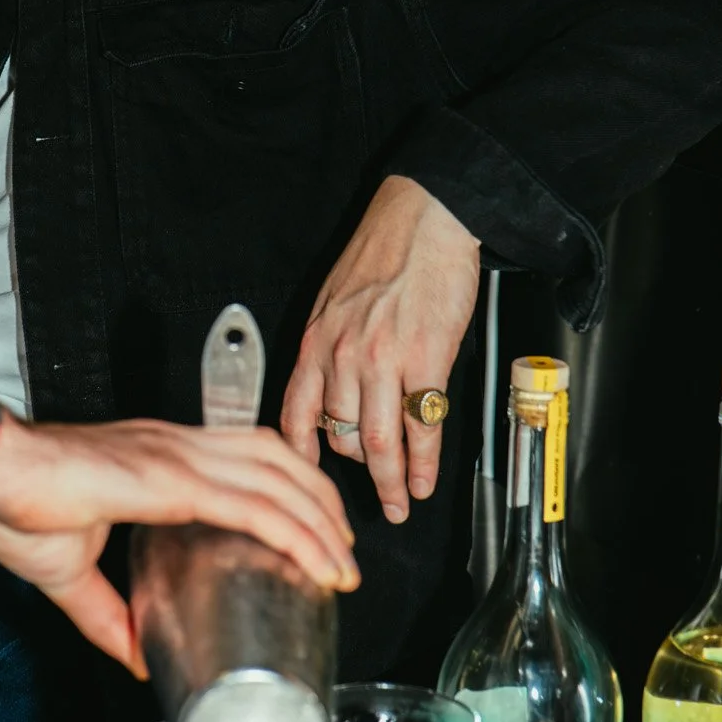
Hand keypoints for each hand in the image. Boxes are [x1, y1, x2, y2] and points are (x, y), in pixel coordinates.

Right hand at [0, 415, 359, 674]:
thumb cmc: (16, 505)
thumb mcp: (71, 572)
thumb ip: (106, 614)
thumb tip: (137, 659)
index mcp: (161, 456)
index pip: (249, 454)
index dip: (292, 484)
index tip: (317, 529)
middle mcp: (177, 445)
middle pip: (277, 459)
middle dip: (321, 503)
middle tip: (343, 554)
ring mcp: (175, 457)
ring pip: (276, 478)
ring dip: (319, 519)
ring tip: (341, 562)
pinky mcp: (166, 480)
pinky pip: (248, 503)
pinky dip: (292, 530)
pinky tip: (315, 557)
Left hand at [280, 175, 479, 523]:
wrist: (424, 218)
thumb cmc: (382, 254)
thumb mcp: (335, 302)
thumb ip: (332, 350)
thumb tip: (339, 396)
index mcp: (315, 341)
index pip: (295, 414)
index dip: (302, 457)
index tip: (309, 483)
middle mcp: (340, 355)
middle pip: (340, 437)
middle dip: (358, 479)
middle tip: (374, 503)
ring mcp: (382, 359)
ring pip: (377, 441)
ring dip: (392, 480)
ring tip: (402, 501)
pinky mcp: (425, 358)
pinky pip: (421, 424)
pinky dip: (424, 461)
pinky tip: (426, 478)